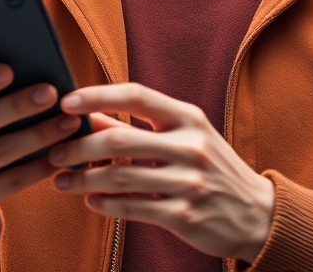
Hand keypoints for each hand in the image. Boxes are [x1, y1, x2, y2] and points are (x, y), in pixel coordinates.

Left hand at [47, 83, 274, 262]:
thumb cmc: (212, 169)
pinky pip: (133, 209)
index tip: (66, 102)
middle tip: (54, 153)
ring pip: (121, 179)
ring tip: (62, 181)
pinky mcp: (184, 215)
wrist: (258, 213)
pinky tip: (90, 201)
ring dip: (83, 180)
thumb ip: (139, 127)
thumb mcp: (185, 138)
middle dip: (78, 148)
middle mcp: (191, 146)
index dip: (97, 96)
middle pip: (119, 142)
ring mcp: (189, 183)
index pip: (137, 96)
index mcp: (189, 118)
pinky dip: (105, 205)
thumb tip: (90, 116)